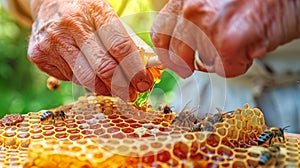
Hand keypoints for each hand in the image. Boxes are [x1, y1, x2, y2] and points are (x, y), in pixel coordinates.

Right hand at [28, 0, 155, 100]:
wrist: (50, 3)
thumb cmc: (86, 13)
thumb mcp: (108, 18)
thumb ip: (130, 43)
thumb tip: (151, 69)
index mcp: (95, 11)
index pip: (119, 46)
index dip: (135, 69)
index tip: (144, 83)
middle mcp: (71, 26)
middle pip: (103, 68)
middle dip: (122, 87)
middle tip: (132, 94)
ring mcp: (52, 41)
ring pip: (86, 78)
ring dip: (105, 89)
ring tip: (115, 90)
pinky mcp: (39, 55)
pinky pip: (70, 78)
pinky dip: (84, 81)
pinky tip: (88, 73)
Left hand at [151, 0, 299, 77]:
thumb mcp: (212, 0)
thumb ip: (193, 19)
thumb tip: (179, 44)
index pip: (161, 31)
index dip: (164, 51)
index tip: (169, 60)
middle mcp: (193, 10)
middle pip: (176, 54)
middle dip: (184, 65)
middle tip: (190, 69)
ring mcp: (209, 26)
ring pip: (204, 62)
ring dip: (220, 59)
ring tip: (239, 41)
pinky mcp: (229, 44)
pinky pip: (225, 70)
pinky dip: (239, 64)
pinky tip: (250, 46)